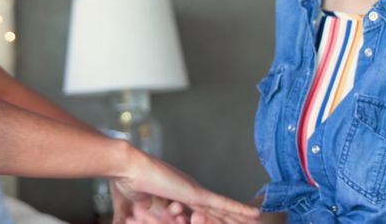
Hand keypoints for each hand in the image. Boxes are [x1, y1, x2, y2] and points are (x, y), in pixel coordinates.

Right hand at [111, 147, 257, 223]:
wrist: (128, 167)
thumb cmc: (128, 182)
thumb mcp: (140, 207)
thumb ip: (148, 213)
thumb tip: (149, 221)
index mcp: (177, 194)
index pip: (200, 211)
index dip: (212, 219)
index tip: (214, 221)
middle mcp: (189, 191)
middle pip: (216, 210)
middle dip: (232, 218)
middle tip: (250, 220)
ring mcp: (194, 192)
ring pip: (223, 210)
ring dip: (239, 217)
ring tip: (257, 219)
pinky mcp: (196, 194)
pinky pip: (223, 204)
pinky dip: (239, 210)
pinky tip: (254, 214)